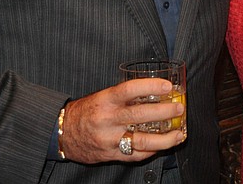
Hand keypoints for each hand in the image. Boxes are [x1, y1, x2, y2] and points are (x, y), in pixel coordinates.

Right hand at [60, 79, 185, 163]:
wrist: (62, 133)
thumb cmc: (88, 111)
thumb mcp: (103, 96)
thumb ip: (126, 96)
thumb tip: (156, 91)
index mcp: (105, 100)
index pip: (130, 89)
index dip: (151, 86)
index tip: (168, 86)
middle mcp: (107, 119)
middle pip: (141, 116)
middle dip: (165, 113)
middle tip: (179, 109)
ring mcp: (109, 139)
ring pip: (143, 141)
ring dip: (166, 138)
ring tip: (179, 133)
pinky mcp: (110, 155)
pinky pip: (136, 155)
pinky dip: (152, 151)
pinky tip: (163, 145)